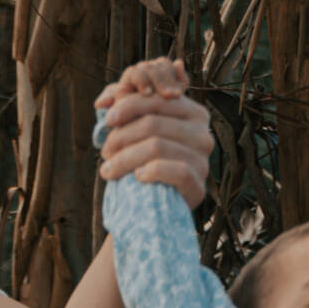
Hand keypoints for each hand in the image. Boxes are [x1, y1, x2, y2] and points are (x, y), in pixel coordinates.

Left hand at [96, 57, 212, 206]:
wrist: (155, 210)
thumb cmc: (144, 164)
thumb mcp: (135, 132)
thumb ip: (124, 108)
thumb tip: (105, 97)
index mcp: (192, 113)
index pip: (158, 100)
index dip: (129, 106)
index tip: (108, 120)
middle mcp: (203, 134)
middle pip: (153, 123)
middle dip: (122, 137)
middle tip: (106, 152)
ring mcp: (203, 161)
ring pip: (157, 147)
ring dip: (125, 158)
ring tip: (109, 169)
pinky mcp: (198, 186)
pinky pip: (174, 171)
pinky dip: (151, 172)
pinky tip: (137, 178)